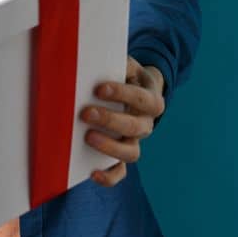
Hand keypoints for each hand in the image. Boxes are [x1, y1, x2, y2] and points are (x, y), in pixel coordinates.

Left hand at [81, 56, 165, 186]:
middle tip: (86, 113)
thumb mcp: (127, 66)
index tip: (99, 88)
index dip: (122, 94)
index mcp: (152, 100)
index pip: (141, 98)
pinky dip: (109, 177)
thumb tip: (91, 60)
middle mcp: (147, 124)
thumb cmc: (127, 77)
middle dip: (110, 120)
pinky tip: (92, 173)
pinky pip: (121, 172)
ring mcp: (136, 142)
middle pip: (135, 127)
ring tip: (88, 137)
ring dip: (110, 147)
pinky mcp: (124, 156)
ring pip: (131, 153)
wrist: (139, 92)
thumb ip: (116, 63)